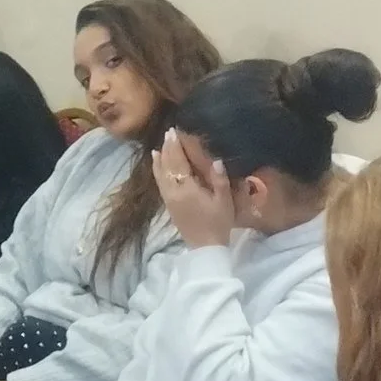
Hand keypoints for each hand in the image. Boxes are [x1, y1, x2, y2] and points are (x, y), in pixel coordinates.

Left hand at [155, 129, 235, 248]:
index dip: (175, 147)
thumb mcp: (224, 202)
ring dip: (160, 159)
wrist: (205, 248)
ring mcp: (169, 199)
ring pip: (160, 174)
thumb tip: (216, 160)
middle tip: (168, 133)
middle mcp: (174, 192)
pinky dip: (157, 171)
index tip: (174, 132)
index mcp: (188, 189)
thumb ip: (219, 180)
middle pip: (167, 166)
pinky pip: (160, 183)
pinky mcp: (168, 205)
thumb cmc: (218, 224)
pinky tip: (157, 165)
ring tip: (159, 146)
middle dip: (167, 148)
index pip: (178, 162)